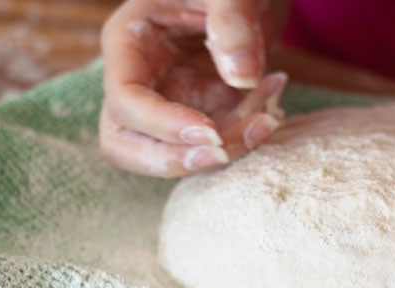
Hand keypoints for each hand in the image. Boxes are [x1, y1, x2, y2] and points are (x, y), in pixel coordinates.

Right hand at [100, 0, 283, 177]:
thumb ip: (233, 22)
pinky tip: (272, 107)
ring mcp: (167, 105)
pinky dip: (245, 139)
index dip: (161, 124)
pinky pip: (212, 147)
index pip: (125, 100)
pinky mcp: (198, 118)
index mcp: (130, 43)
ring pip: (169, 156)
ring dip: (221, 152)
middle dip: (174, 159)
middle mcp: (140, 81)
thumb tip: (242, 79)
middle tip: (224, 151)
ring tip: (268, 117)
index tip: (210, 131)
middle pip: (123, 145)